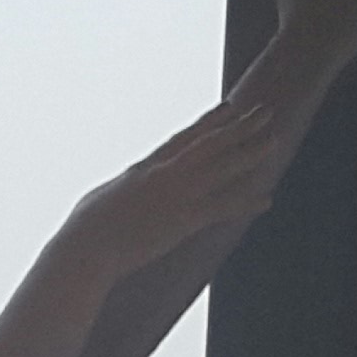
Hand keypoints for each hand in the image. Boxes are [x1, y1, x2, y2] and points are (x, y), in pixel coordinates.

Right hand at [55, 96, 278, 289]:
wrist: (85, 249)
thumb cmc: (82, 233)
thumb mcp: (100, 201)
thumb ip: (120, 192)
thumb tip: (120, 192)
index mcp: (145, 168)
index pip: (184, 139)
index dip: (209, 123)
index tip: (229, 108)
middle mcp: (165, 174)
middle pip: (209, 144)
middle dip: (238, 127)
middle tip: (263, 111)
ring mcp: (176, 195)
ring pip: (221, 168)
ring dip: (250, 152)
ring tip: (273, 138)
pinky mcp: (183, 220)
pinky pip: (222, 208)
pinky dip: (246, 202)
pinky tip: (267, 198)